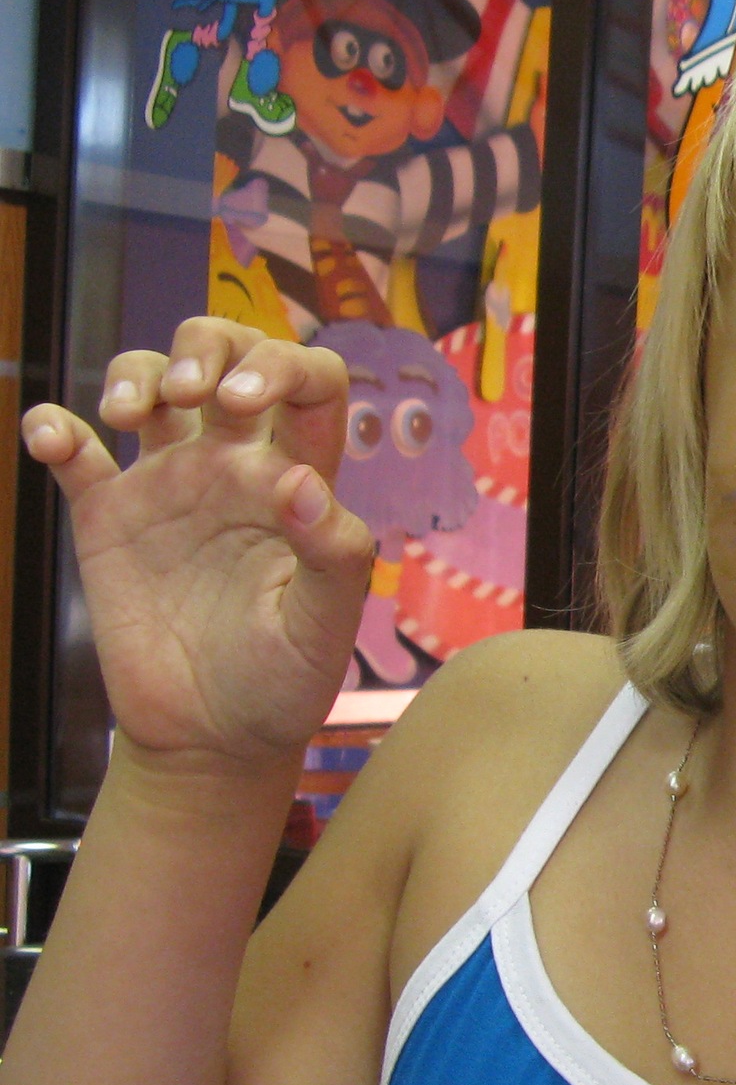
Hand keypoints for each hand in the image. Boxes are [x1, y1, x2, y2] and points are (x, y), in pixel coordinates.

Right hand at [21, 317, 377, 772]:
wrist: (212, 738)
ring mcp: (167, 486)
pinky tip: (56, 437)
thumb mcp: (323, 626)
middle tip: (195, 394)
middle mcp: (232, 465)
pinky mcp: (107, 519)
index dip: (285, 365)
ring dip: (136, 373)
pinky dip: (55, 428)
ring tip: (130, 415)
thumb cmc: (285, 681)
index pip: (308, 382)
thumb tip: (302, 485)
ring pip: (148, 383)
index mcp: (297, 477)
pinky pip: (75, 454)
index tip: (246, 399)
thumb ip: (330, 555)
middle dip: (207, 346)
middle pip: (224, 356)